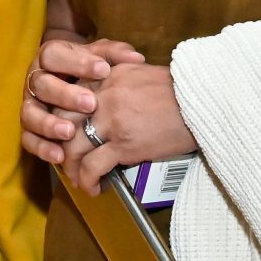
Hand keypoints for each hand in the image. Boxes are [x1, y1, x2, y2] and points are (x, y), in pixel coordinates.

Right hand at [22, 34, 141, 163]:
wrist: (81, 91)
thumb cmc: (94, 72)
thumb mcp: (104, 59)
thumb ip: (116, 54)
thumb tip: (136, 59)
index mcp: (50, 57)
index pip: (54, 54)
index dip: (76, 63)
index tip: (104, 71)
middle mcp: (36, 80)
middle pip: (41, 84)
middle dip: (65, 95)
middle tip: (91, 104)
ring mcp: (31, 105)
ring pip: (30, 114)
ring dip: (49, 124)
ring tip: (70, 132)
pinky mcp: (29, 130)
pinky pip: (28, 140)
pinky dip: (42, 148)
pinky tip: (60, 156)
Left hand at [61, 60, 195, 196]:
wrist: (202, 102)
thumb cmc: (178, 91)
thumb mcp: (140, 73)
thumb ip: (116, 82)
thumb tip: (104, 101)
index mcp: (105, 75)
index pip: (68, 96)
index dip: (62, 118)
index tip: (66, 133)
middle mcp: (101, 95)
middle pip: (62, 121)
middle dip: (59, 144)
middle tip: (65, 158)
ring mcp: (110, 120)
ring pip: (72, 147)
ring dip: (70, 167)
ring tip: (77, 178)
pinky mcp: (123, 144)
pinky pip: (92, 166)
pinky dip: (87, 181)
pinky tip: (93, 188)